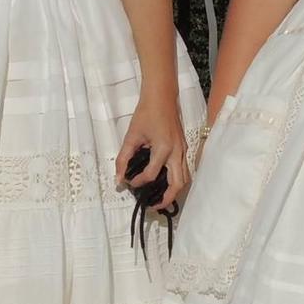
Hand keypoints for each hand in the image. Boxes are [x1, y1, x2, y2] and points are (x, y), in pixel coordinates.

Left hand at [115, 93, 189, 212]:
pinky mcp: (184, 148)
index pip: (151, 174)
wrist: (162, 97)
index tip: (129, 182)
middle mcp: (177, 152)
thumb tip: (119, 178)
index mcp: (164, 149)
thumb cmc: (146, 113)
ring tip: (161, 199)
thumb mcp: (131, 136)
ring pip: (185, 178)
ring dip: (174, 191)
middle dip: (167, 199)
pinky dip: (177, 180)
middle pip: (177, 184)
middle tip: (154, 206)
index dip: (138, 182)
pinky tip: (165, 182)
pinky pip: (184, 169)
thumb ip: (124, 158)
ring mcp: (183, 150)